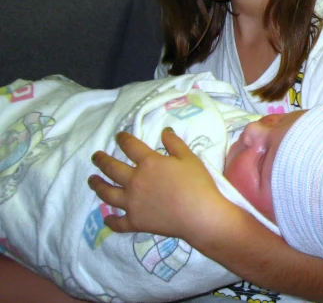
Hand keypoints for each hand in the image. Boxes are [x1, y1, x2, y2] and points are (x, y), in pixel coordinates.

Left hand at [88, 128, 222, 237]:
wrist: (199, 215)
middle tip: (96, 156)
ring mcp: (132, 203)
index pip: (131, 146)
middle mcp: (135, 181)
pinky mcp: (135, 222)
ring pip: (107, 193)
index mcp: (149, 163)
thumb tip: (164, 131)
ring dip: (97, 185)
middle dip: (102, 160)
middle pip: (112, 168)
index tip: (118, 136)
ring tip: (92, 180)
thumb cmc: (197, 184)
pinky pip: (117, 222)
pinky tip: (106, 217)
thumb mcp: (190, 158)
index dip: (123, 139)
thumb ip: (175, 144)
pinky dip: (110, 220)